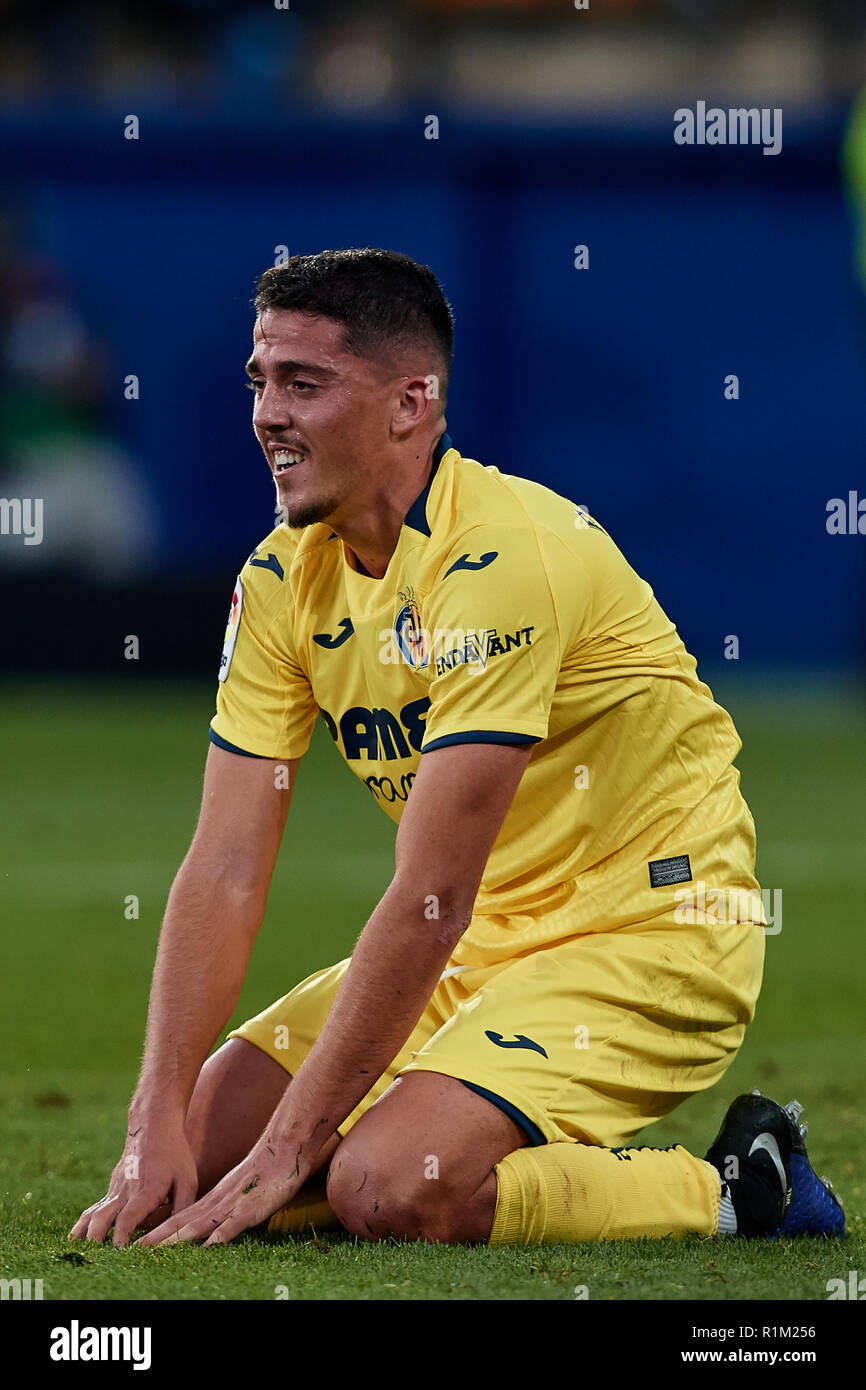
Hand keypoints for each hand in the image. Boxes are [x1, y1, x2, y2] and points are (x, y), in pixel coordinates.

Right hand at [69, 1131, 197, 1246]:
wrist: (153, 1127)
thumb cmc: (175, 1155)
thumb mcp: (187, 1179)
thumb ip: (183, 1207)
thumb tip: (180, 1233)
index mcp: (147, 1191)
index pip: (129, 1216)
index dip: (122, 1235)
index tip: (119, 1251)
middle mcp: (126, 1192)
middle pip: (103, 1218)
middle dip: (96, 1239)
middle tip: (95, 1258)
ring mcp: (115, 1190)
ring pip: (93, 1214)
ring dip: (84, 1234)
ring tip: (79, 1253)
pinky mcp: (111, 1190)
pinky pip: (93, 1209)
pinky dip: (83, 1225)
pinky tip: (75, 1239)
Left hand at [136, 1136, 309, 1247]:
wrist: (284, 1150)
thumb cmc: (263, 1175)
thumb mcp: (234, 1195)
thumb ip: (218, 1210)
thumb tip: (203, 1229)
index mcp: (211, 1202)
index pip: (177, 1219)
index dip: (156, 1232)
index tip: (135, 1244)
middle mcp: (216, 1204)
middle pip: (181, 1223)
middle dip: (156, 1238)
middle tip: (132, 1250)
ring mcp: (232, 1206)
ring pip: (200, 1225)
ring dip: (176, 1239)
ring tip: (155, 1251)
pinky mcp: (251, 1209)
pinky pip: (234, 1224)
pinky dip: (220, 1236)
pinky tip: (208, 1246)